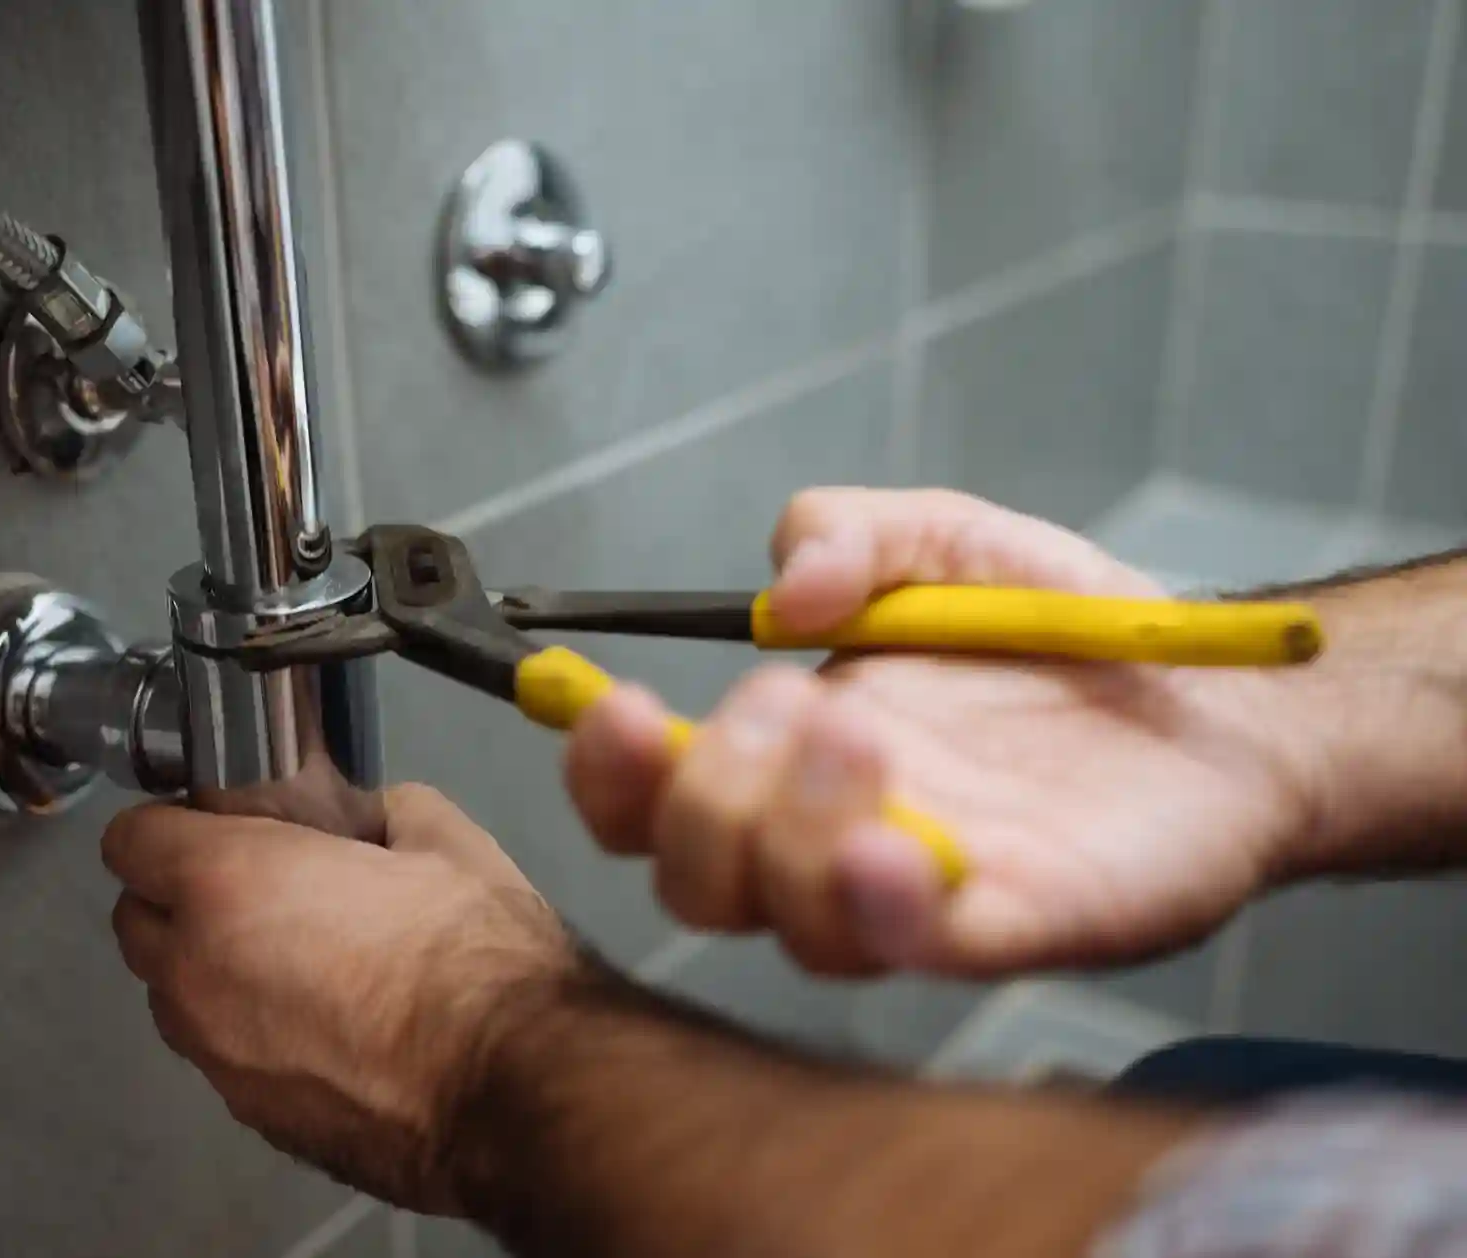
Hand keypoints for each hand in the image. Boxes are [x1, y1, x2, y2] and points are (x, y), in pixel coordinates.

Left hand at [101, 785, 577, 1212]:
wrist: (515, 1089)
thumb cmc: (475, 952)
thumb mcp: (441, 837)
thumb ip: (377, 810)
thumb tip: (366, 818)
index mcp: (226, 885)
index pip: (130, 839)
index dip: (174, 824)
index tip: (226, 825)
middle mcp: (195, 974)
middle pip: (136, 923)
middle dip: (180, 898)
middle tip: (261, 887)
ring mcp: (217, 1058)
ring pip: (174, 998)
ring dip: (210, 971)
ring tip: (299, 963)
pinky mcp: (254, 1120)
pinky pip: (224, 1058)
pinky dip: (253, 1034)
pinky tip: (330, 1029)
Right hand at [565, 489, 1320, 978]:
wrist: (1228, 692)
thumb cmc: (1071, 631)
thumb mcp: (945, 540)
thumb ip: (850, 534)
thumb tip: (780, 593)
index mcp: (796, 757)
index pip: (655, 805)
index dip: (608, 773)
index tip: (612, 703)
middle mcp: (839, 841)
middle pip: (700, 882)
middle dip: (706, 796)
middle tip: (789, 702)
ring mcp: (927, 892)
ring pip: (798, 932)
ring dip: (790, 842)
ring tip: (857, 740)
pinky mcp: (1024, 926)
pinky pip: (926, 952)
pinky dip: (885, 911)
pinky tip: (899, 848)